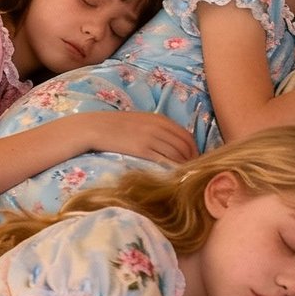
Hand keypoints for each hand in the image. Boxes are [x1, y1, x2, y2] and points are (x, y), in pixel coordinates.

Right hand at [78, 111, 198, 166]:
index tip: (196, 160)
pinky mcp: (142, 150)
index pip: (187, 136)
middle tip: (192, 171)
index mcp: (161, 119)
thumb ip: (159, 128)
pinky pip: (163, 160)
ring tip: (184, 175)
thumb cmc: (120, 126)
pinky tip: (172, 175)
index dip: (194, 149)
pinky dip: (172, 168)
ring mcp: (151, 139)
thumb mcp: (143, 120)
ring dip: (183, 165)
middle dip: (192, 159)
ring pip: (176, 154)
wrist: (98, 127)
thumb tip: (174, 143)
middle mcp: (159, 128)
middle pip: (184, 146)